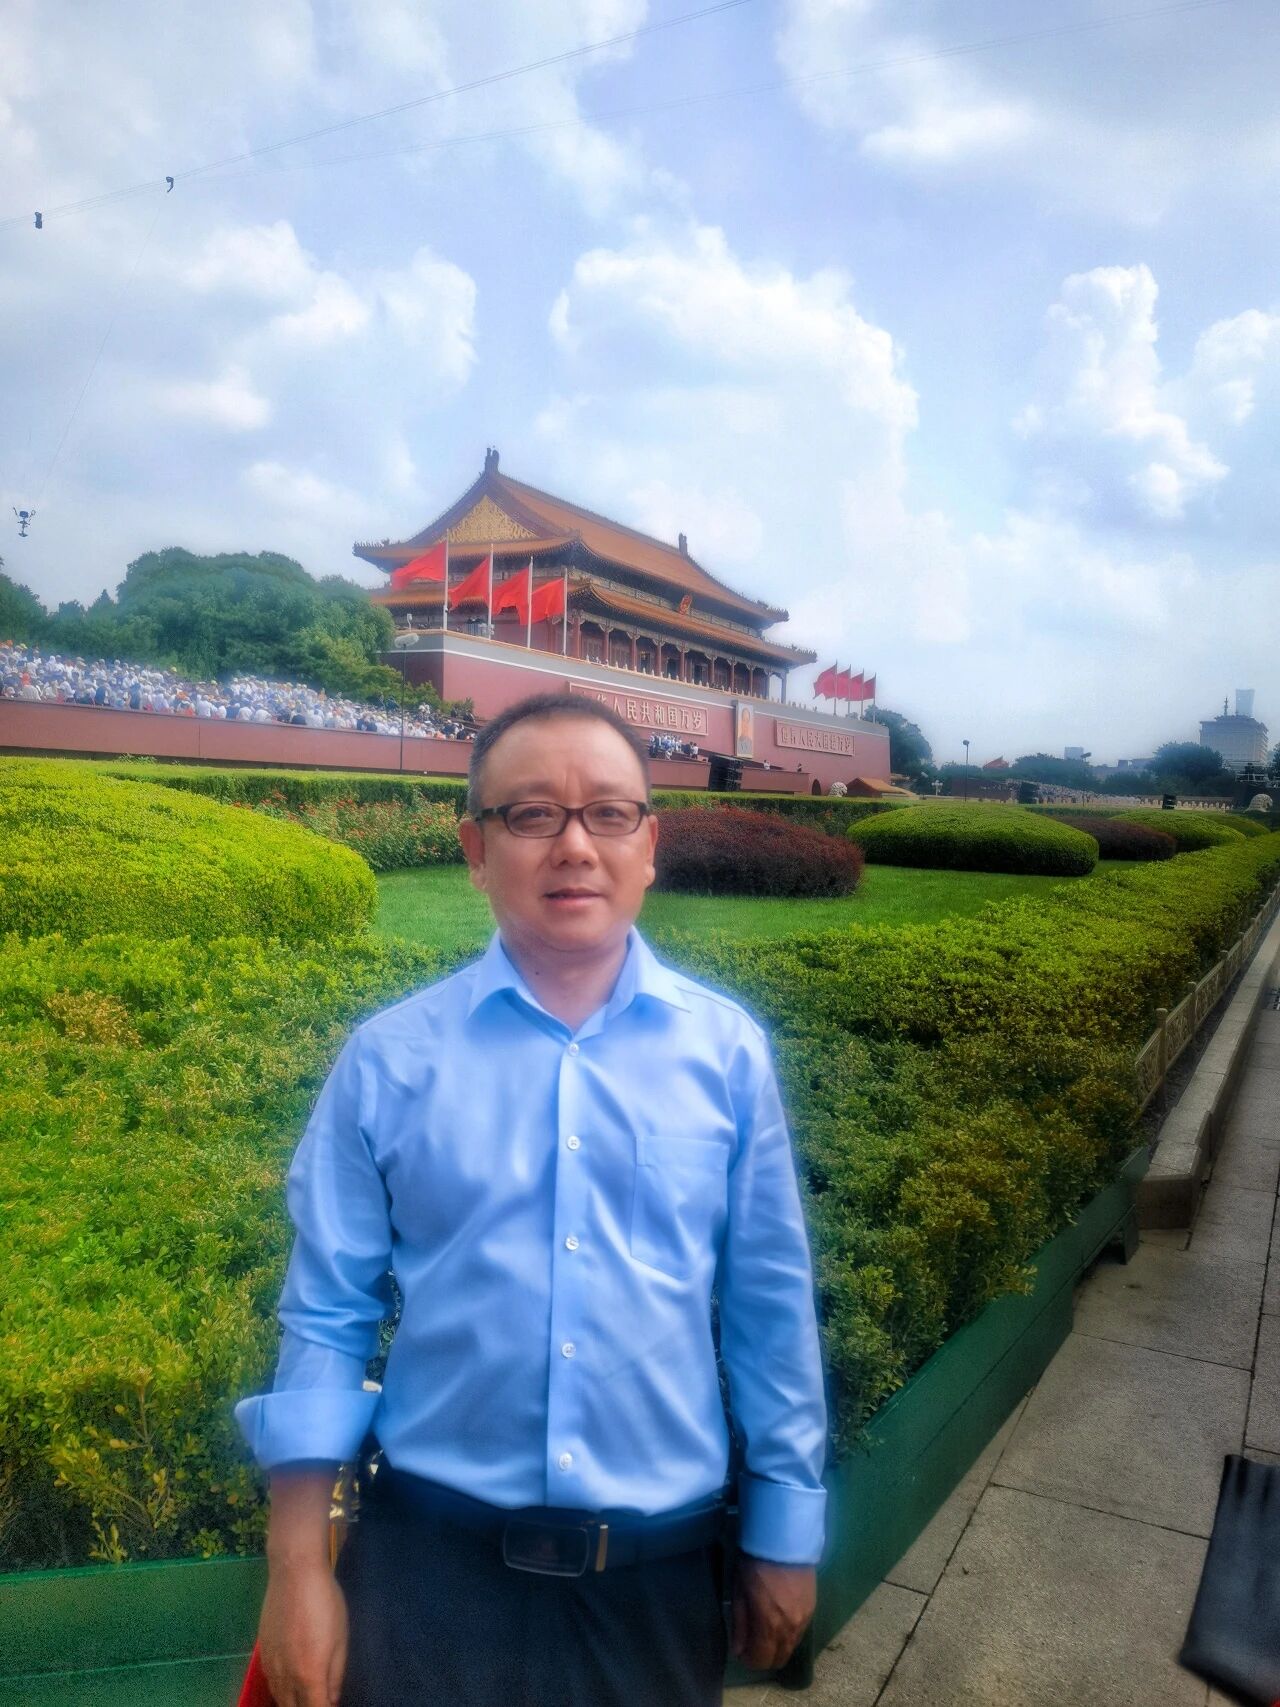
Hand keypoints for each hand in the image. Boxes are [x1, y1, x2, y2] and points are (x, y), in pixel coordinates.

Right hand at [258, 1561, 348, 1706]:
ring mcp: (270, 1665)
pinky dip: (281, 1690)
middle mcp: (285, 1677)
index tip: (332, 1706)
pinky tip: (290, 1684)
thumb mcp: (340, 1638)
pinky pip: (271, 1683)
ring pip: (279, 1698)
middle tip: (321, 1699)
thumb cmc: (325, 1603)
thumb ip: (336, 1674)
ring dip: (293, 1703)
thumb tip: (333, 1699)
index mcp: (309, 1675)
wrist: (294, 1573)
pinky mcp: (262, 1652)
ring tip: (307, 1697)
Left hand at [730, 1553, 816, 1671]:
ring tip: (765, 1631)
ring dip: (777, 1646)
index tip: (742, 1651)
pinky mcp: (813, 1609)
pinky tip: (779, 1620)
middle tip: (752, 1644)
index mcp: (770, 1626)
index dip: (749, 1660)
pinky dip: (788, 1634)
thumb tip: (739, 1650)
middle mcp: (790, 1629)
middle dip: (764, 1657)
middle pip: (779, 1659)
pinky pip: (800, 1633)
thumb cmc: (755, 1564)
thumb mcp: (740, 1593)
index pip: (762, 1661)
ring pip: (791, 1647)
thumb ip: (740, 1625)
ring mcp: (805, 1620)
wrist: (784, 1540)